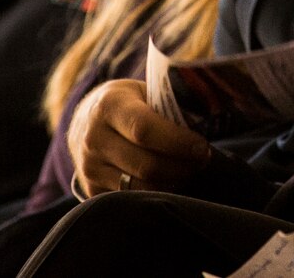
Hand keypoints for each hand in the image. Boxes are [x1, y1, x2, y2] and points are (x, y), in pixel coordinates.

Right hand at [68, 79, 211, 196]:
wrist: (86, 123)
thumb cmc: (128, 105)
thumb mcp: (142, 93)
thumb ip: (167, 107)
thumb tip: (208, 124)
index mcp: (109, 106)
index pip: (145, 130)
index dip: (178, 142)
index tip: (202, 147)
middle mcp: (94, 138)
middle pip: (146, 165)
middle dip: (182, 167)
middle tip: (202, 161)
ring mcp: (89, 167)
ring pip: (140, 187)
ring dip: (173, 184)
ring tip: (189, 171)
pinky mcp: (92, 190)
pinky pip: (131, 199)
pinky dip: (156, 194)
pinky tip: (170, 182)